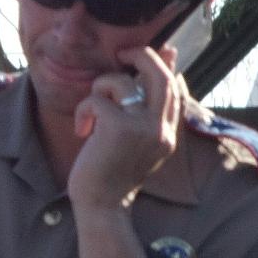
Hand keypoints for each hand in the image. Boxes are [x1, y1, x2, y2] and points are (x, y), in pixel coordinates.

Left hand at [66, 47, 181, 209]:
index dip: (165, 64)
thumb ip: (145, 114)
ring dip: (100, 88)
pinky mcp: (119, 128)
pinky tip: (82, 130)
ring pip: (122, 82)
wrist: (102, 206)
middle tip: (122, 53)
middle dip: (141, 55)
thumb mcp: (136, 143)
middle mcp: (162, 129)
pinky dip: (84, 110)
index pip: (175, 88)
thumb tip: (146, 89)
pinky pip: (97, 100)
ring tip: (92, 111)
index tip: (157, 51)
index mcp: (168, 134)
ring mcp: (143, 128)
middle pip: (160, 75)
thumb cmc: (112, 173)